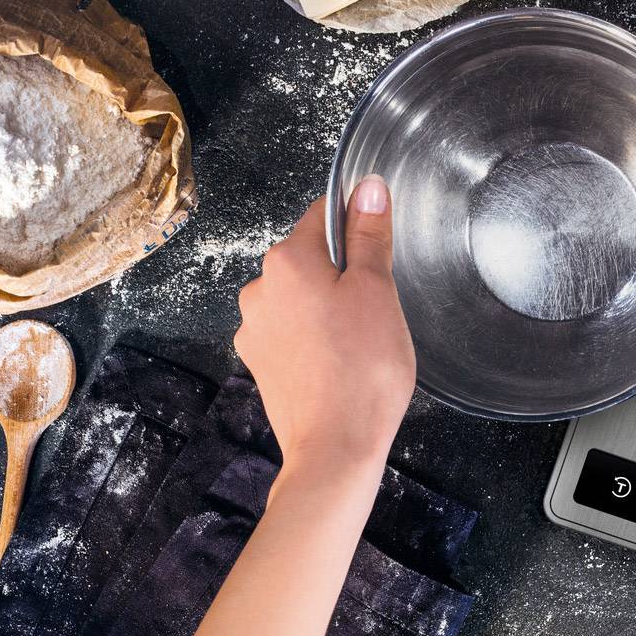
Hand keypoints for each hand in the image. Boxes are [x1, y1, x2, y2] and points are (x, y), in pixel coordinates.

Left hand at [235, 175, 414, 471]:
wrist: (335, 448)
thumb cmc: (362, 371)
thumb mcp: (378, 291)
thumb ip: (370, 236)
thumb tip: (367, 187)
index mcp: (288, 261)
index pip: (324, 216)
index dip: (359, 229)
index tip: (380, 253)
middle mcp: (260, 288)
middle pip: (313, 260)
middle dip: (345, 276)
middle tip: (378, 310)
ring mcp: (255, 328)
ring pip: (303, 299)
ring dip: (330, 309)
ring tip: (361, 344)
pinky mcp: (261, 362)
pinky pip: (294, 333)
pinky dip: (317, 340)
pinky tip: (341, 365)